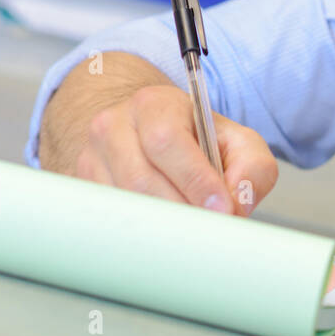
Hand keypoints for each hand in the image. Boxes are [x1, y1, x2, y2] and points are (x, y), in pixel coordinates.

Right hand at [74, 85, 278, 215]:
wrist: (152, 133)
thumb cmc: (198, 139)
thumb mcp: (238, 142)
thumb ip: (252, 168)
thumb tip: (238, 202)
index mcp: (154, 105)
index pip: (166, 141)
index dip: (195, 179)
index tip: (221, 207)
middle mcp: (114, 126)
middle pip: (141, 178)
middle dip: (182, 208)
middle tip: (210, 226)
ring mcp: (92, 157)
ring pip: (124, 202)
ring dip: (162, 224)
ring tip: (192, 228)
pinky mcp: (83, 187)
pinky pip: (110, 217)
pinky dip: (141, 230)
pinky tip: (164, 230)